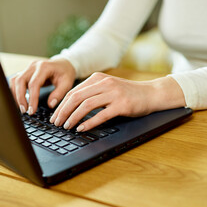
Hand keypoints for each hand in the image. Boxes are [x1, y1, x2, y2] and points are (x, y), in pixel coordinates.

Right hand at [10, 58, 75, 114]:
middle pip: (20, 81)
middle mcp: (33, 66)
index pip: (34, 84)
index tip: (32, 111)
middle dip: (20, 97)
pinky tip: (19, 101)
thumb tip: (50, 105)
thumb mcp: (67, 83)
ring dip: (15, 95)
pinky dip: (15, 91)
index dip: (32, 98)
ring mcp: (28, 68)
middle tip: (24, 111)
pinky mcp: (25, 72)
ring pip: (15, 80)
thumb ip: (59, 94)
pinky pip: (16, 81)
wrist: (63, 64)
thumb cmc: (65, 73)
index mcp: (44, 67)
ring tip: (21, 107)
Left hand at [49, 72, 184, 131]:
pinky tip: (81, 128)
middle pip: (76, 98)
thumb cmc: (127, 93)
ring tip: (66, 127)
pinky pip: (101, 115)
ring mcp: (113, 93)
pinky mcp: (122, 105)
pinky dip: (89, 123)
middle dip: (63, 112)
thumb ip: (91, 92)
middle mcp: (104, 83)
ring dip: (73, 117)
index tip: (55, 116)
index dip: (61, 105)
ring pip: (86, 105)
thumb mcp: (107, 87)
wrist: (151, 93)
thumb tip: (70, 107)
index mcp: (97, 78)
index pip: (73, 92)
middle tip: (56, 123)